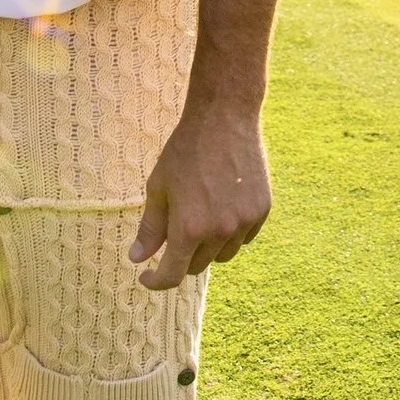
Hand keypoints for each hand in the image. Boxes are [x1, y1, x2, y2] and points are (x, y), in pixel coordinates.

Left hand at [130, 103, 271, 290]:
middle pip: (198, 265)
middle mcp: (219, 231)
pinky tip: (223, 208)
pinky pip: (244, 238)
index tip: (147, 277)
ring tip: (201, 216)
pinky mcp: (262, 210)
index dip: (156, 281)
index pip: (173, 274)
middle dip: (182, 256)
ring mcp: (244, 222)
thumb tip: (137, 258)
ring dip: (208, 247)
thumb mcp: (158, 187)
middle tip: (175, 232)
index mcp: (189, 228)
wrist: (225, 118)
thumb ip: (150, 228)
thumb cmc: (185, 151)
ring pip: (223, 255)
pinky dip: (232, 233)